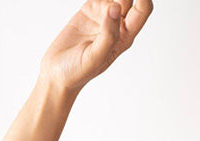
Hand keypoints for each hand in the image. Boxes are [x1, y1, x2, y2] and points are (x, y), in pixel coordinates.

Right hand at [38, 0, 153, 95]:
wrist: (57, 74)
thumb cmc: (78, 71)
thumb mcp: (95, 57)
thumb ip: (108, 34)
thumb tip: (115, 7)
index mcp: (125, 36)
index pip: (142, 9)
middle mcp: (117, 24)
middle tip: (107, 1)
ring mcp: (103, 15)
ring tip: (97, 5)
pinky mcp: (89, 9)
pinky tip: (94, 0)